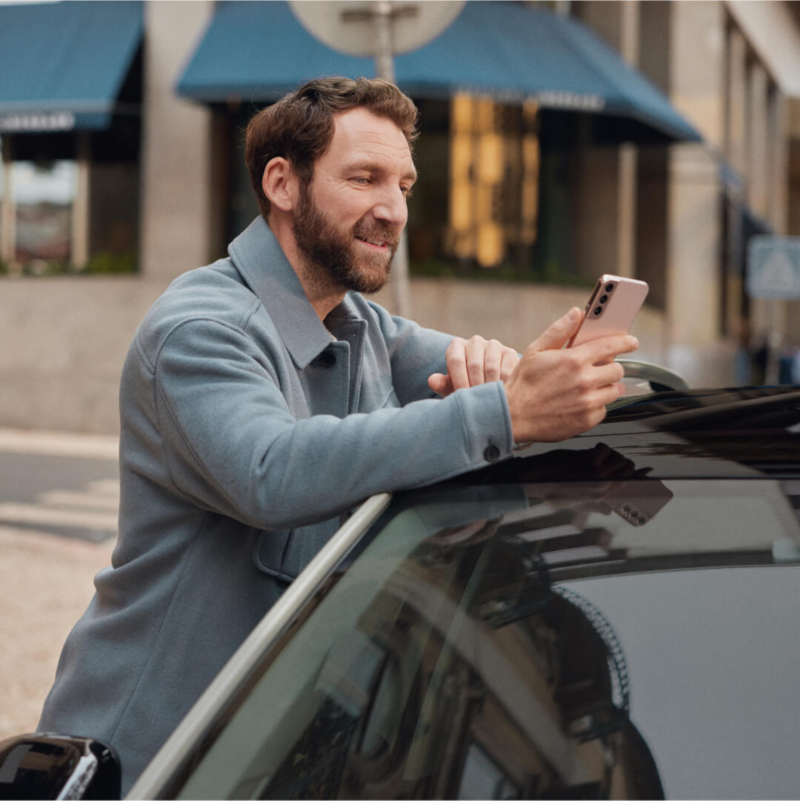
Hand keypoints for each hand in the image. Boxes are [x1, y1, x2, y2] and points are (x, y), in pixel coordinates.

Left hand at [428, 336, 519, 396]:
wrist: (490, 386)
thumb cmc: (465, 386)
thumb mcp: (453, 387)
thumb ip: (442, 384)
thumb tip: (432, 381)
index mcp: (456, 346)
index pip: (456, 361)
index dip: (459, 381)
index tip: (463, 396)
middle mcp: (475, 342)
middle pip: (474, 365)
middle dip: (475, 386)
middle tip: (477, 404)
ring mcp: (494, 345)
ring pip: (491, 367)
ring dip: (489, 387)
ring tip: (488, 403)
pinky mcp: (510, 353)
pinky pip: (507, 370)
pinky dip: (504, 385)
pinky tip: (502, 397)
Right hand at [504, 307, 638, 442]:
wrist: (513, 416)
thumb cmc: (522, 384)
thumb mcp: (536, 350)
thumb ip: (559, 330)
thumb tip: (576, 313)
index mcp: (574, 360)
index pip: (611, 346)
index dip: (625, 342)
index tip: (631, 342)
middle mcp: (585, 381)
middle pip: (617, 370)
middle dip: (610, 367)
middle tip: (597, 369)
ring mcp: (588, 402)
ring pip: (614, 391)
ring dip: (605, 387)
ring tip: (588, 387)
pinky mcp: (587, 420)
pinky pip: (604, 410)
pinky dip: (596, 405)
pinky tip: (580, 402)